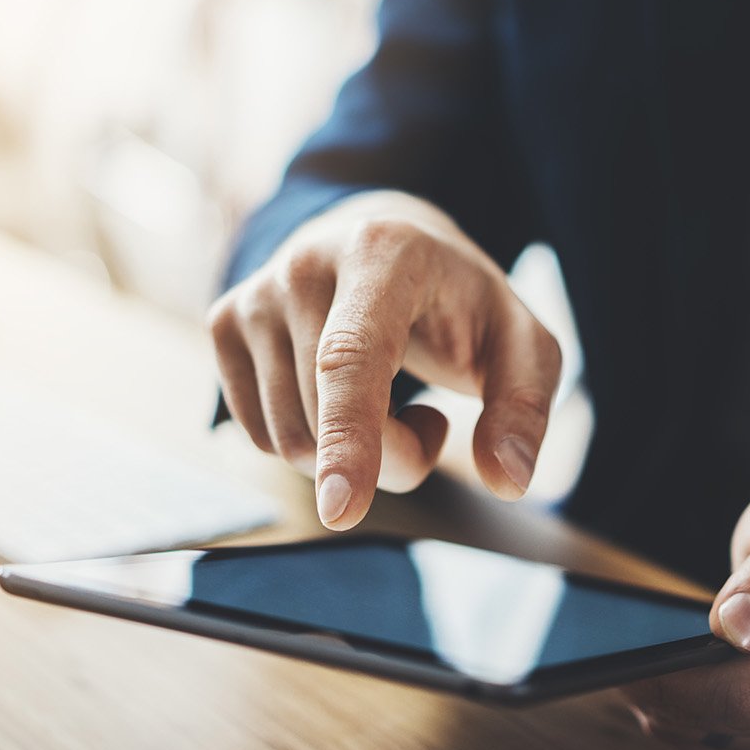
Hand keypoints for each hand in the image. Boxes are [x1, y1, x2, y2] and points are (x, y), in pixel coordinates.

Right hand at [207, 190, 560, 528]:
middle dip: (390, 461)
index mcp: (382, 252)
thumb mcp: (522, 343)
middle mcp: (304, 264)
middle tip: (431, 424)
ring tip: (388, 396)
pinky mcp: (223, 324)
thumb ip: (526, 407)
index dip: (350, 435)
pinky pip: (259, 436)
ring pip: (286, 440)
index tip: (342, 509)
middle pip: (325, 420)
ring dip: (350, 455)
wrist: (386, 240)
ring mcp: (255, 293)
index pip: (351, 358)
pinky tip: (343, 396)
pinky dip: (310, 443)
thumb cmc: (461, 301)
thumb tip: (508, 479)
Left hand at [624, 477, 749, 749]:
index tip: (626, 654)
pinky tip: (676, 689)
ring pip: (726, 746)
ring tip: (643, 667)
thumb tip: (736, 624)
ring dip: (676, 714)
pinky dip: (698, 724)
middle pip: (731, 725)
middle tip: (615, 660)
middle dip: (665, 697)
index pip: (748, 691)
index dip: (676, 681)